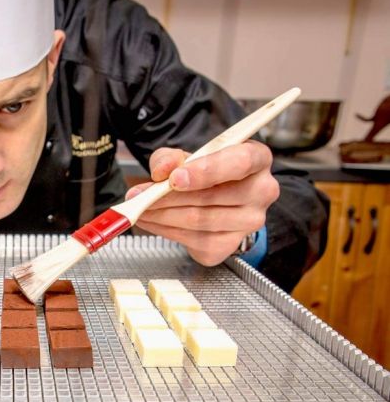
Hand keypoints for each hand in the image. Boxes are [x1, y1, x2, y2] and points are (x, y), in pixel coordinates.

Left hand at [125, 140, 279, 265]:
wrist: (215, 198)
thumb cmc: (204, 172)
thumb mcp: (185, 156)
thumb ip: (170, 158)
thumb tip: (162, 170)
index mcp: (257, 159)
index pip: (239, 162)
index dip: (206, 171)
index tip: (174, 179)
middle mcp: (262, 191)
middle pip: (212, 196)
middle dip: (168, 196)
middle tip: (139, 195)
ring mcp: (249, 222)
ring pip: (199, 220)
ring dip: (161, 215)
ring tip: (141, 208)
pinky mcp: (230, 245)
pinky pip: (193, 240)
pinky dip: (165, 231)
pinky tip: (154, 221)